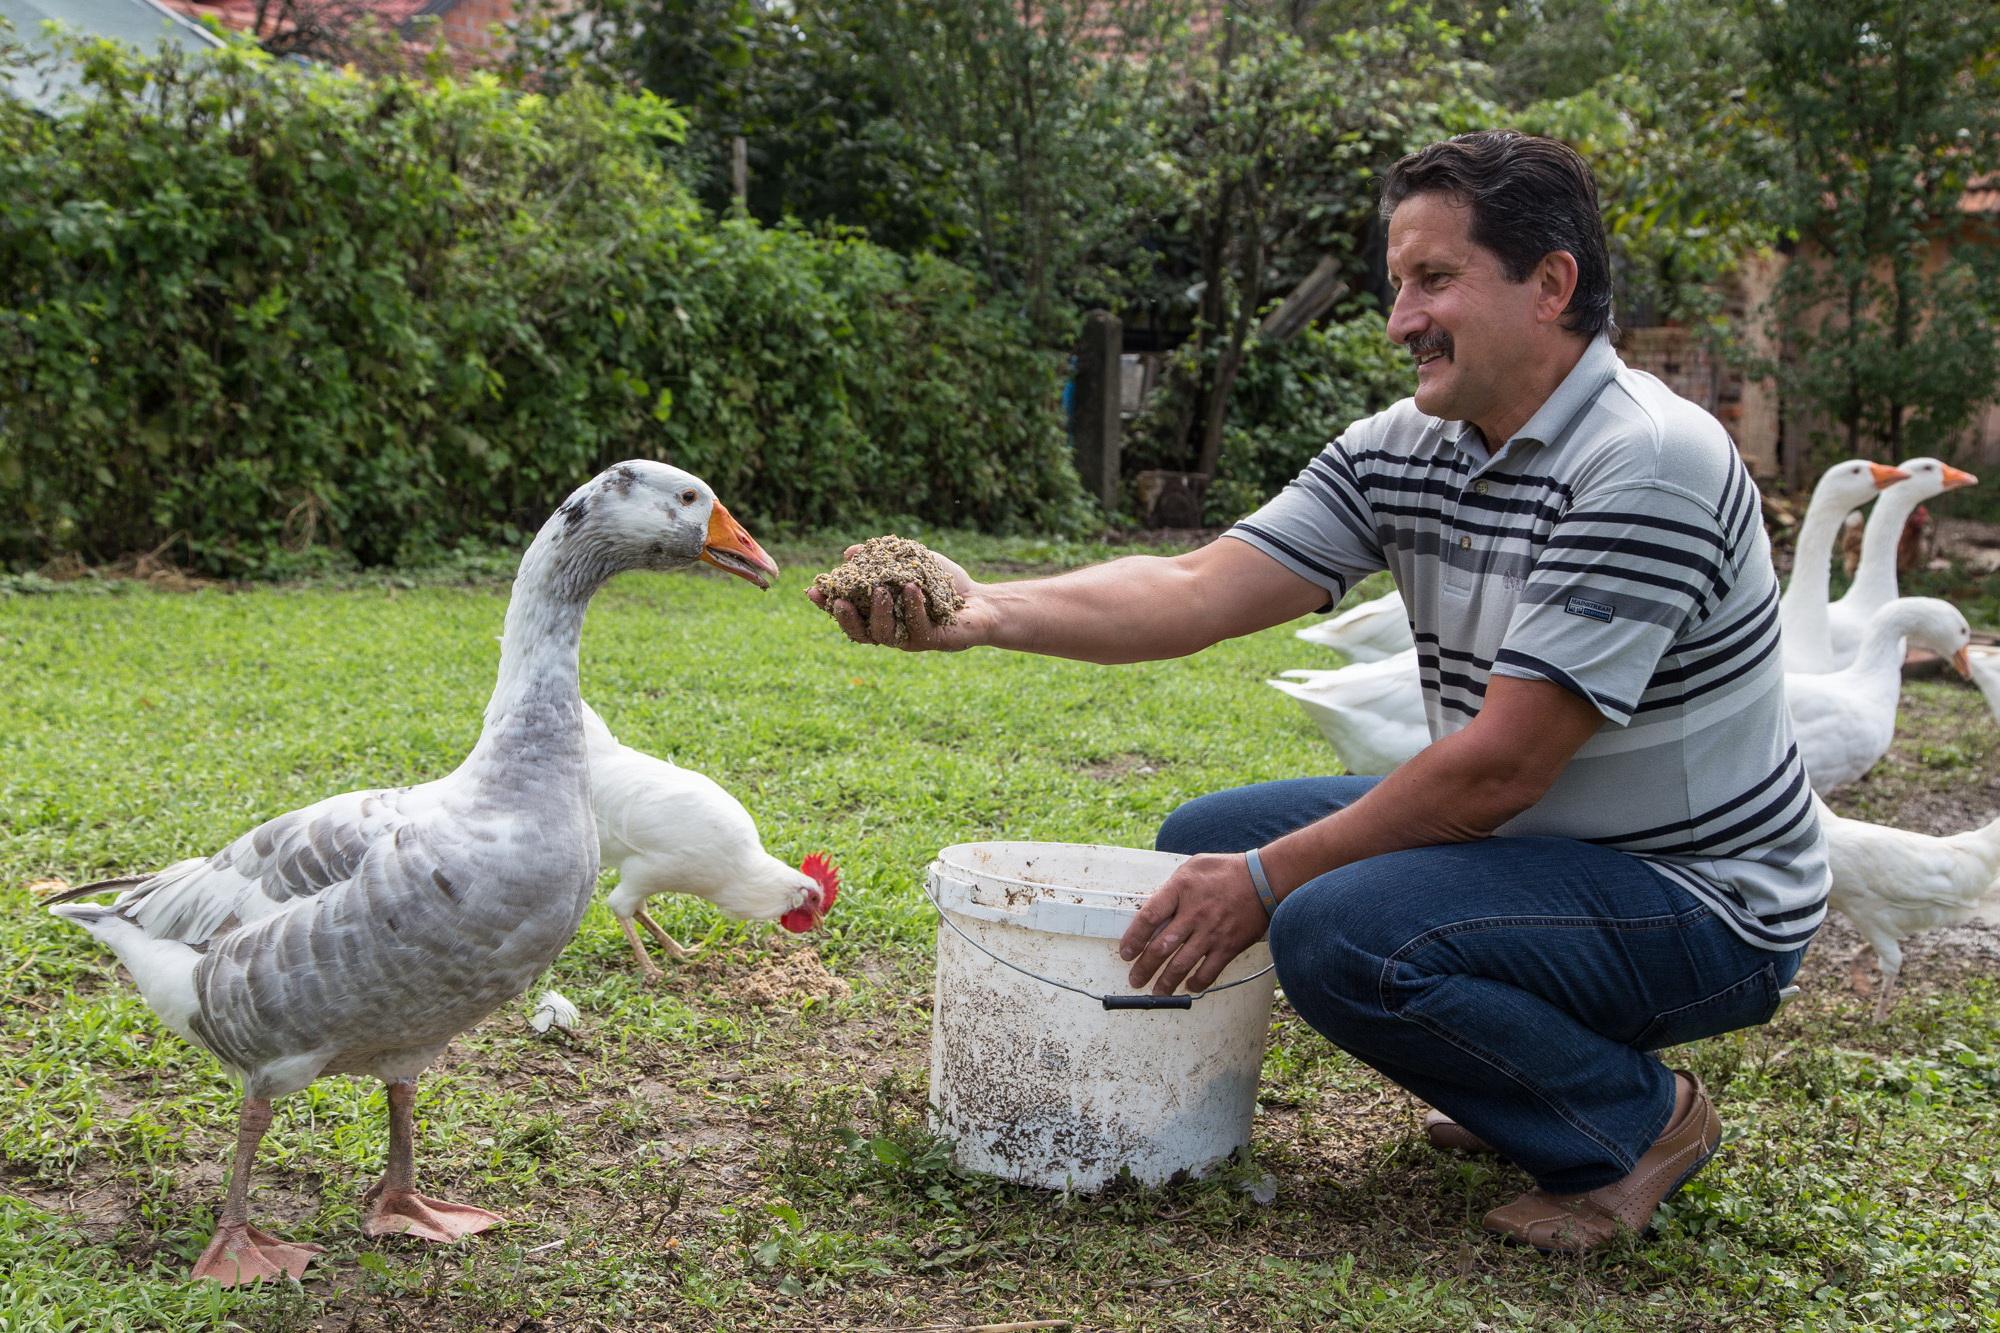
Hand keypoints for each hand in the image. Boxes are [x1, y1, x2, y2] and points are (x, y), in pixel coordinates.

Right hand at [806, 544, 982, 651]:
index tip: (812, 591)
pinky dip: (912, 605)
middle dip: (845, 617)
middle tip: (839, 601)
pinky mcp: (930, 641)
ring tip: (881, 590)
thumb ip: (880, 557)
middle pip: (859, 632)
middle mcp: (890, 630)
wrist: (980, 600)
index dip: (828, 604)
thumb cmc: (942, 582)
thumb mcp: (910, 560)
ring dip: (879, 612)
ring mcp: (908, 638)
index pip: (847, 611)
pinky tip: (912, 588)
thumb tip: (849, 553)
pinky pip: (916, 627)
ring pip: (884, 634)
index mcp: (879, 613)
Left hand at [1117, 853, 1269, 995]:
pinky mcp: (1228, 946)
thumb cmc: (1225, 871)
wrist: (1263, 879)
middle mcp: (1193, 914)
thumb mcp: (1192, 867)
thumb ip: (1171, 888)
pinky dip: (1197, 982)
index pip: (1148, 918)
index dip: (1133, 938)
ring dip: (1166, 982)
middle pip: (1161, 947)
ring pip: (1182, 964)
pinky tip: (1188, 986)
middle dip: (1144, 968)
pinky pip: (1209, 971)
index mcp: (1180, 890)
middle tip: (1135, 979)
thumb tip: (1154, 909)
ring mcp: (1211, 932)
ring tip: (1157, 992)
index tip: (1126, 953)